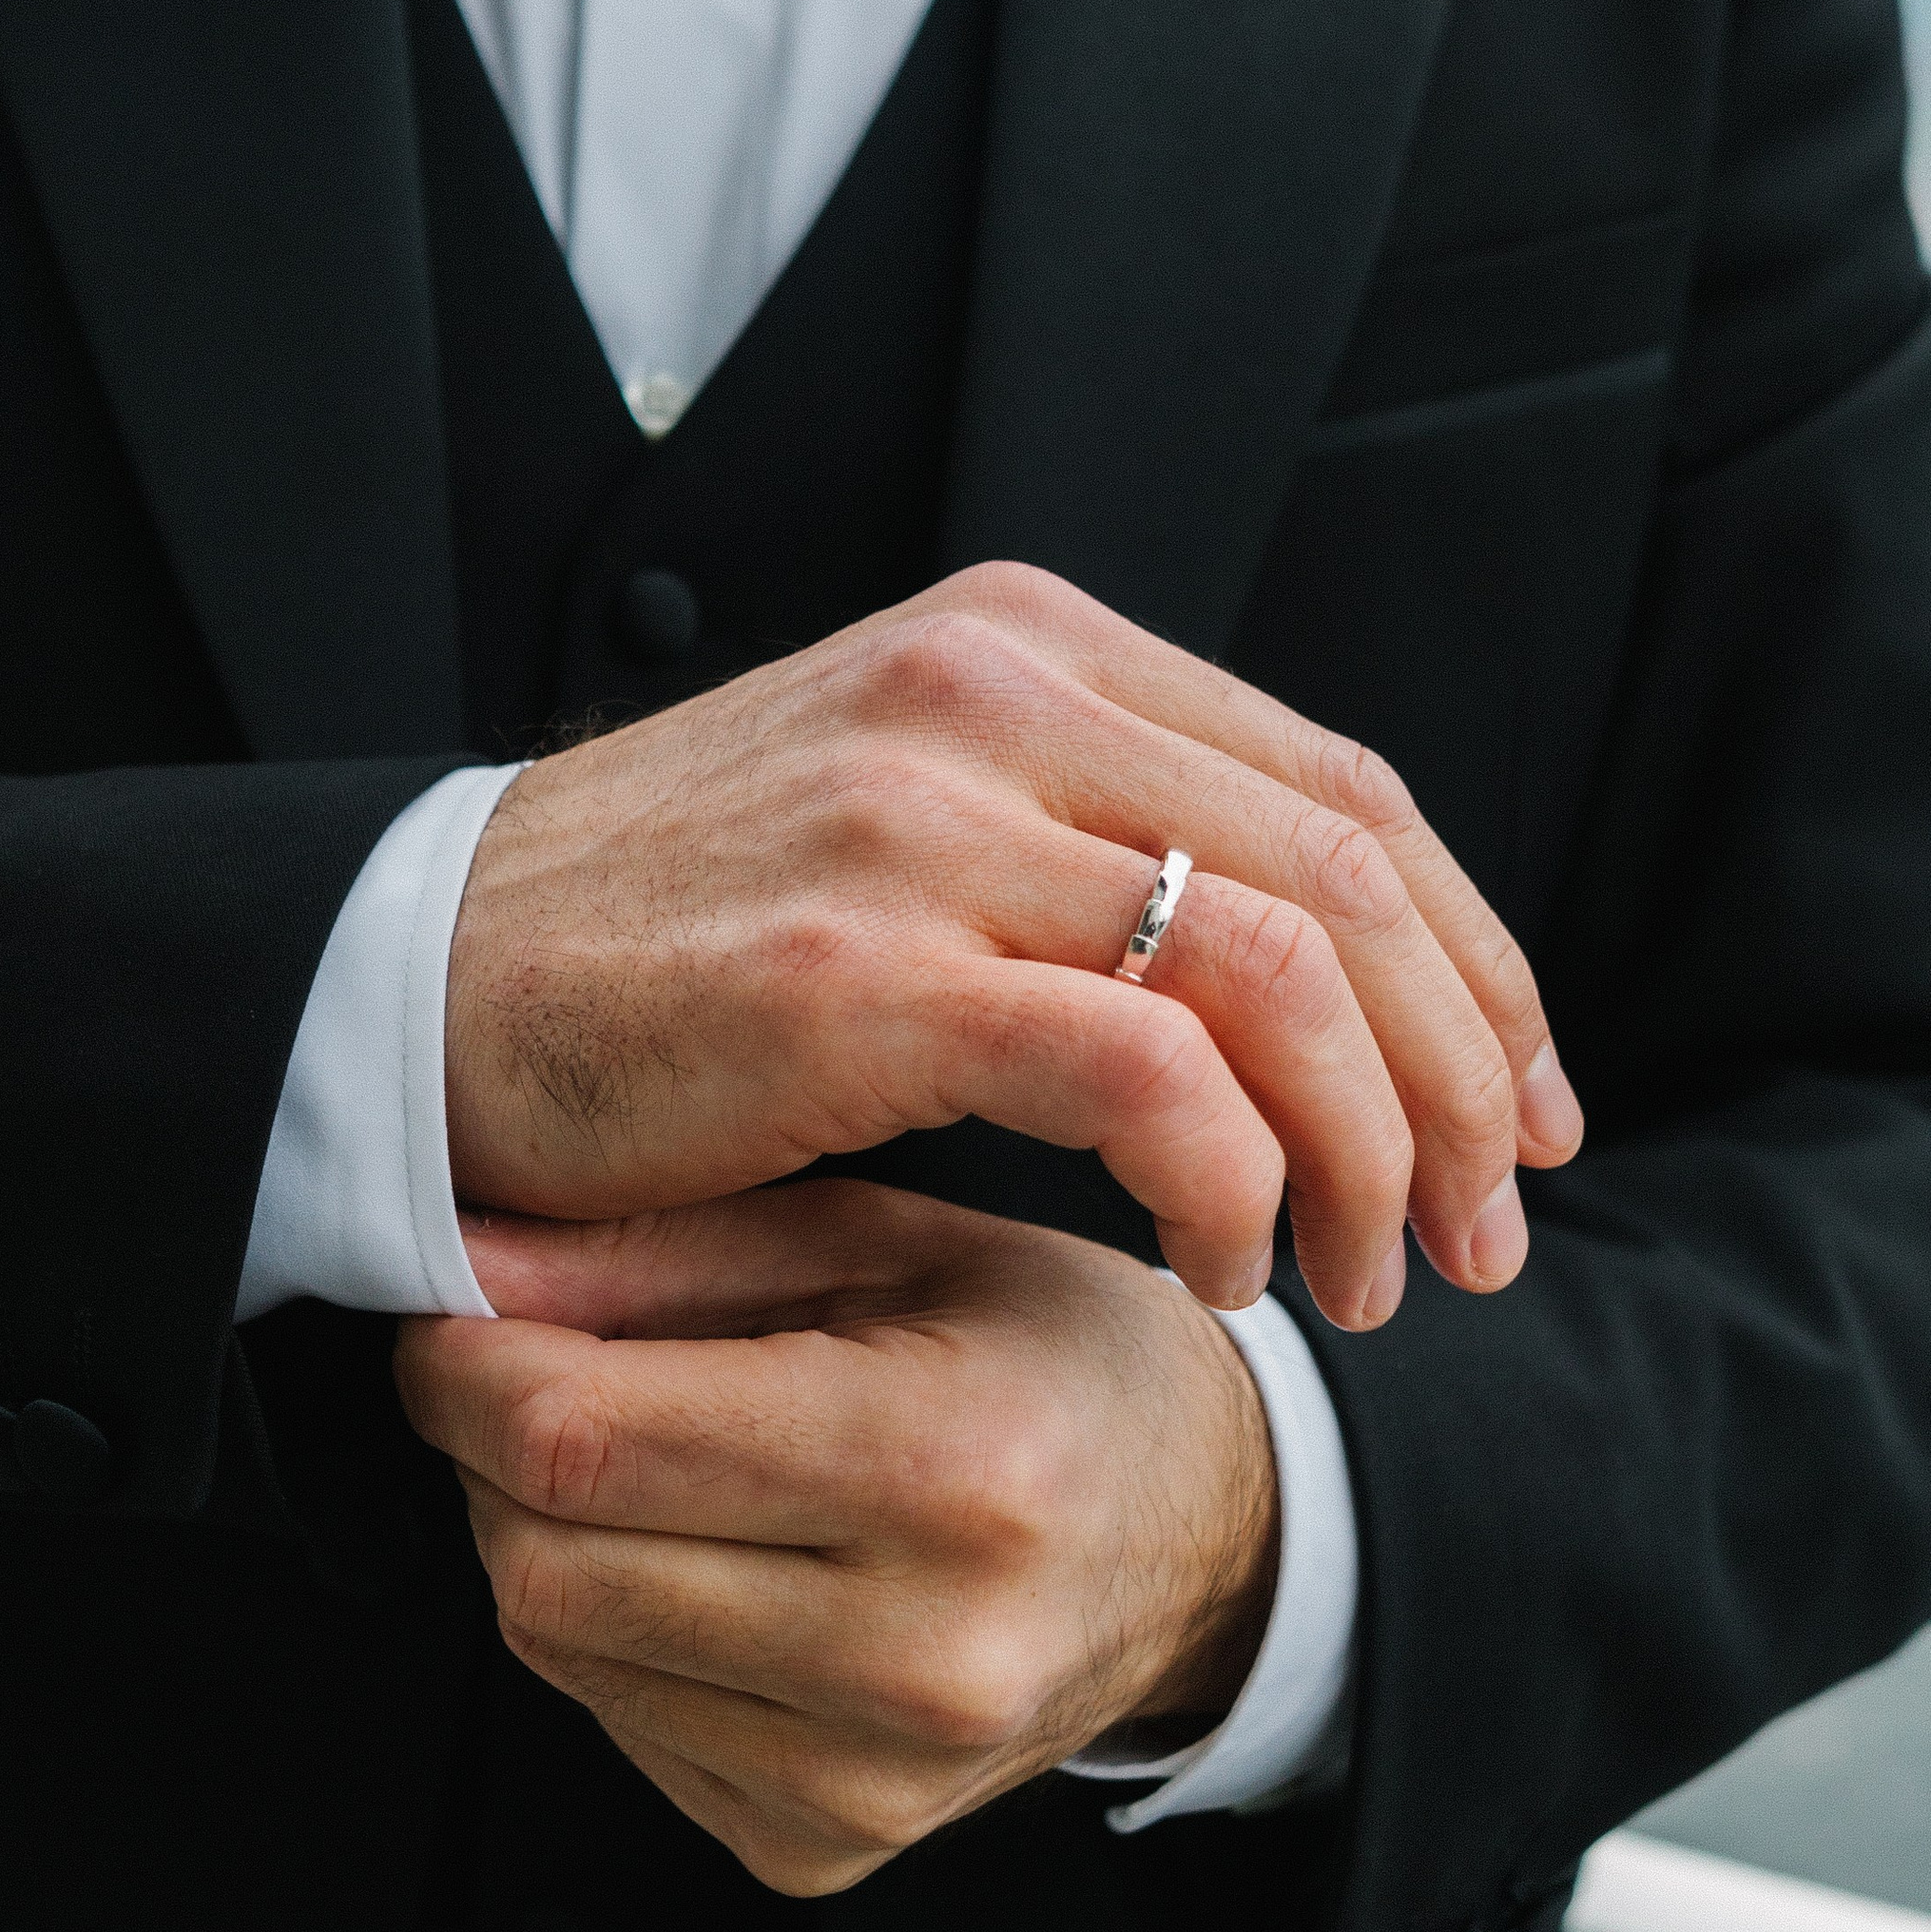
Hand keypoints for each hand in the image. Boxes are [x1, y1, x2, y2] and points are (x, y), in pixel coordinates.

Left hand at [396, 1178, 1282, 1898]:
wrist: (1205, 1541)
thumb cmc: (1043, 1353)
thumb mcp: (885, 1236)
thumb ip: (664, 1252)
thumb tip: (451, 1262)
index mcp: (952, 1466)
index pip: (585, 1442)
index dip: (463, 1370)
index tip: (444, 1312)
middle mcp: (924, 1655)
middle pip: (542, 1564)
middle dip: (490, 1454)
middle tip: (536, 1371)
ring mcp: (875, 1781)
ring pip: (558, 1649)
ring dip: (548, 1539)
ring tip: (650, 1458)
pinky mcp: (824, 1848)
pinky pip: (616, 1723)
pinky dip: (618, 1631)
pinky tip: (710, 1562)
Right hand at [445, 562, 1578, 1331]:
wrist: (408, 986)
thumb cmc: (661, 947)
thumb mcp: (906, 832)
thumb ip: (1087, 846)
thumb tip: (1307, 976)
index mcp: (1024, 648)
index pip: (1343, 788)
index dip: (1476, 960)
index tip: (1522, 1110)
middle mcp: (993, 695)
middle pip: (1349, 869)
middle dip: (1464, 1072)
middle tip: (1490, 1226)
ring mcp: (922, 820)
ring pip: (1277, 965)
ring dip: (1371, 1148)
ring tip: (1373, 1283)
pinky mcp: (854, 968)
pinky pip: (1143, 1066)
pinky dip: (1229, 1182)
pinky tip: (1220, 1269)